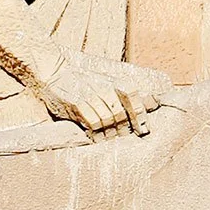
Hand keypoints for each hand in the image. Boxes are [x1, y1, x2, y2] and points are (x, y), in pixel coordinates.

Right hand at [41, 60, 160, 137]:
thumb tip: (154, 102)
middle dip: (124, 127)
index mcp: (114, 80)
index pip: (134, 97)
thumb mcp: (107, 80)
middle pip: (121, 113)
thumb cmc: (85, 80)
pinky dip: (96, 132)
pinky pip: (91, 123)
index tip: (143, 130)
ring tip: (109, 136)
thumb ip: (129, 92)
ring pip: (107, 120)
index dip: (140, 116)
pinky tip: (96, 135)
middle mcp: (103, 87)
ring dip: (109, 132)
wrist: (55, 72)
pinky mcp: (76, 104)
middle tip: (123, 134)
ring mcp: (89, 95)